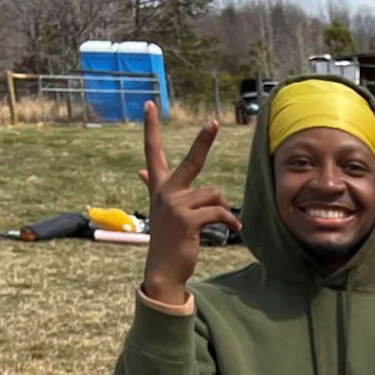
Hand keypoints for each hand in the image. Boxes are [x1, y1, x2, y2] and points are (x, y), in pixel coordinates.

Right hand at [137, 101, 239, 304]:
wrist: (164, 269)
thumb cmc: (168, 238)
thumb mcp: (161, 209)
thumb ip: (154, 186)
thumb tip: (140, 170)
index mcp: (159, 186)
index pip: (153, 152)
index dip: (150, 128)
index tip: (149, 105)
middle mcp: (165, 191)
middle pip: (191, 161)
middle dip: (204, 140)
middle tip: (213, 121)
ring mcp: (175, 205)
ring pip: (214, 194)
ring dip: (223, 209)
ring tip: (224, 222)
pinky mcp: (187, 219)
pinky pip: (219, 212)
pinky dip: (230, 221)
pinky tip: (234, 229)